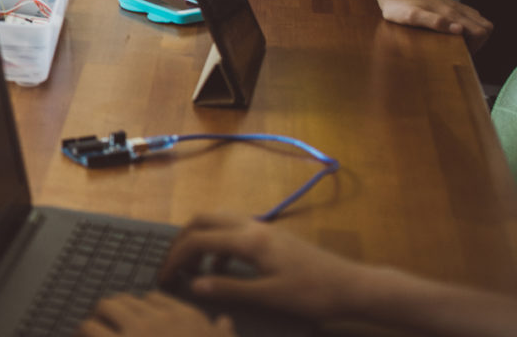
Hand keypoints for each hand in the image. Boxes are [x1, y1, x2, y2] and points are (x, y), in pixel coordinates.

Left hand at [77, 293, 232, 336]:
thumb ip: (222, 334)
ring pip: (103, 308)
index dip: (141, 309)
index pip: (154, 298)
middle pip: (125, 299)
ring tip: (88, 332)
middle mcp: (160, 319)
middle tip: (106, 326)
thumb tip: (224, 321)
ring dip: (95, 320)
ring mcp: (136, 332)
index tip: (135, 322)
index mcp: (187, 319)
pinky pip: (89, 328)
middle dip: (113, 311)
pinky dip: (83, 333)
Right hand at [155, 213, 370, 322]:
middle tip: (170, 266)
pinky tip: (220, 270)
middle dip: (181, 241)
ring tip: (191, 268)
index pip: (198, 240)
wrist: (353, 287)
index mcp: (248, 240)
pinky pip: (232, 231)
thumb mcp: (269, 296)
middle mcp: (252, 227)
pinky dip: (217, 245)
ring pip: (217, 222)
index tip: (163, 278)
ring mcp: (263, 230)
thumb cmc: (313, 294)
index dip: (175, 258)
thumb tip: (192, 284)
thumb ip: (229, 288)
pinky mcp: (272, 238)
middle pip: (203, 220)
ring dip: (198, 240)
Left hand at [377, 0, 491, 44]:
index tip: (461, 51)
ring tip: (456, 42)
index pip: (482, 31)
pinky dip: (468, 28)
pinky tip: (452, 32)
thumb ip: (435, 22)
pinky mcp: (450, 6)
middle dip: (479, 41)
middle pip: (486, 27)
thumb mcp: (411, 18)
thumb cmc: (399, 8)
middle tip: (460, 48)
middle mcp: (456, 8)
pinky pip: (469, 17)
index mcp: (451, 14)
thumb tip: (460, 30)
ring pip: (479, 21)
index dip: (477, 45)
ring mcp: (454, 6)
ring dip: (475, 35)